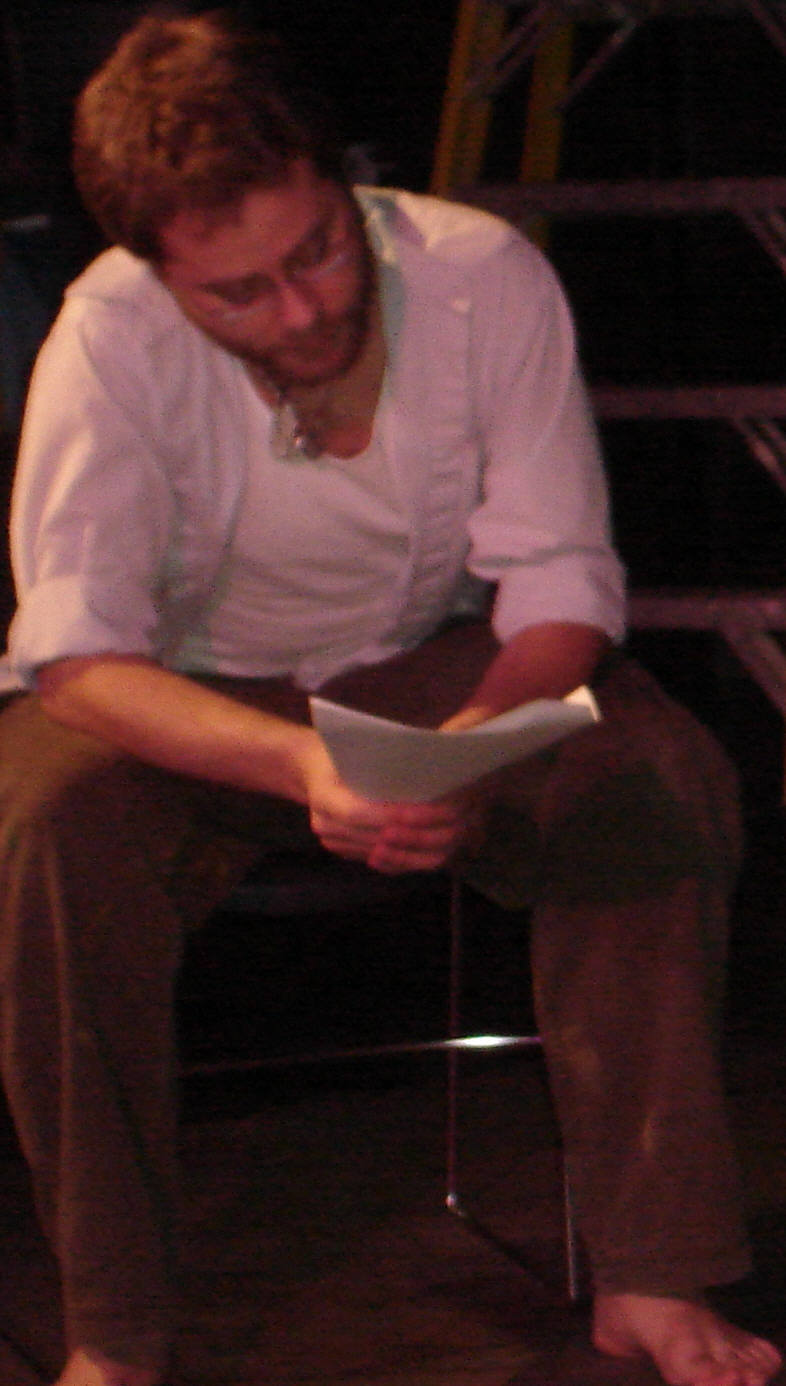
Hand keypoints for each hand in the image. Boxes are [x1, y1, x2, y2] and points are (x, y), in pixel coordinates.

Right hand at [301, 734, 485, 873]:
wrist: (308, 767)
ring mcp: (334, 842)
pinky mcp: (346, 851)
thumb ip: (379, 760)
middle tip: (451, 821)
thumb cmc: (337, 749)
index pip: (359, 812)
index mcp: (323, 795)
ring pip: (383, 855)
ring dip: (419, 845)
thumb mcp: (352, 745)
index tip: (427, 808)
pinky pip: (382, 862)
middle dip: (416, 831)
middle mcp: (325, 825)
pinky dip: (409, 855)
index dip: (394, 814)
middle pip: (375, 837)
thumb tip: (423, 767)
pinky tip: (433, 844)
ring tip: (449, 831)